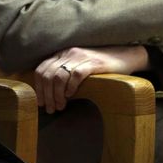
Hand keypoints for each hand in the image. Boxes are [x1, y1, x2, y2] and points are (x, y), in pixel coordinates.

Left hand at [34, 46, 149, 113]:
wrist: (124, 56)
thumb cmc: (99, 66)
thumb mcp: (77, 67)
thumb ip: (64, 75)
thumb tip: (49, 95)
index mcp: (62, 54)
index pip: (41, 69)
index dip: (38, 88)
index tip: (40, 103)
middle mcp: (68, 53)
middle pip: (47, 75)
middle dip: (46, 95)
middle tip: (50, 109)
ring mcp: (81, 56)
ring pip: (59, 76)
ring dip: (57, 95)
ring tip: (60, 106)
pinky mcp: (93, 63)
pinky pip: (76, 75)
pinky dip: (71, 87)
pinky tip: (71, 96)